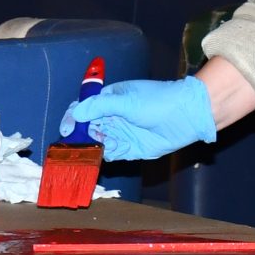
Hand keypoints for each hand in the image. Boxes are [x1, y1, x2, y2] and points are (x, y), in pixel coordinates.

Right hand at [59, 75, 217, 160]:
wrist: (187, 116)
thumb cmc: (158, 101)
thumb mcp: (127, 102)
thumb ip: (100, 107)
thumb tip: (76, 113)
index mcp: (110, 99)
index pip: (83, 107)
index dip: (72, 118)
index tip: (67, 129)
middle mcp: (112, 116)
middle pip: (87, 127)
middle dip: (81, 136)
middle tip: (79, 144)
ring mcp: (121, 132)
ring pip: (97, 142)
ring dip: (94, 146)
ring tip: (99, 148)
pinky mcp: (130, 148)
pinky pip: (112, 153)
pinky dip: (106, 155)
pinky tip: (109, 153)